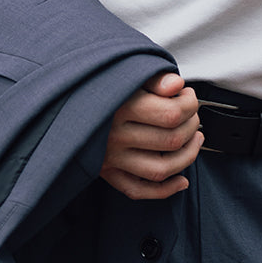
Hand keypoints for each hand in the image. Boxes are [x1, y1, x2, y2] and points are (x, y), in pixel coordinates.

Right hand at [99, 71, 202, 199]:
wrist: (66, 101)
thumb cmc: (103, 85)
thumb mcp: (126, 72)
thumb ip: (154, 78)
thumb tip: (177, 85)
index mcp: (121, 107)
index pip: (171, 113)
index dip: (189, 104)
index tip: (188, 95)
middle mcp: (115, 136)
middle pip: (170, 140)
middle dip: (192, 126)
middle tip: (193, 115)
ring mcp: (110, 158)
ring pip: (160, 169)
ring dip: (187, 157)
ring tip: (195, 139)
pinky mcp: (108, 173)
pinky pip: (139, 190)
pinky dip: (165, 190)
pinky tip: (181, 180)